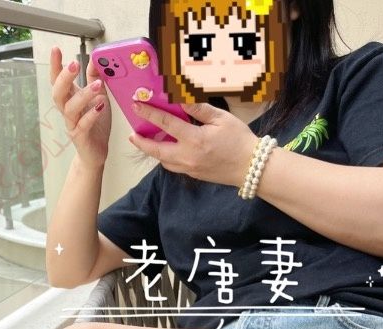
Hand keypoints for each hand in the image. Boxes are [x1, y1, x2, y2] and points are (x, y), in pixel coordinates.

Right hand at [49, 45, 111, 168]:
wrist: (96, 152)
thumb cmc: (96, 125)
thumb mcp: (98, 97)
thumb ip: (95, 79)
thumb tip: (95, 60)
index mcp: (70, 99)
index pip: (58, 80)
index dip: (55, 66)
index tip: (56, 50)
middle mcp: (67, 111)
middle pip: (58, 93)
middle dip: (64, 78)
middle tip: (74, 64)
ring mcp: (72, 124)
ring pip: (70, 108)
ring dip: (82, 95)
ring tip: (96, 85)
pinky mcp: (80, 137)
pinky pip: (83, 125)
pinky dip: (91, 115)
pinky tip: (100, 106)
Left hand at [129, 101, 259, 187]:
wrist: (251, 168)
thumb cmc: (239, 140)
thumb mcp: (221, 118)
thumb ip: (199, 109)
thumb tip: (181, 99)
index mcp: (194, 140)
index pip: (166, 123)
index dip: (149, 113)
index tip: (137, 106)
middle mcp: (187, 157)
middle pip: (157, 150)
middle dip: (142, 142)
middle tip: (131, 135)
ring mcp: (189, 169)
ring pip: (164, 161)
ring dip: (153, 151)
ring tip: (146, 141)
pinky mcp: (193, 175)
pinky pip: (174, 166)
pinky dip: (166, 157)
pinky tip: (166, 150)